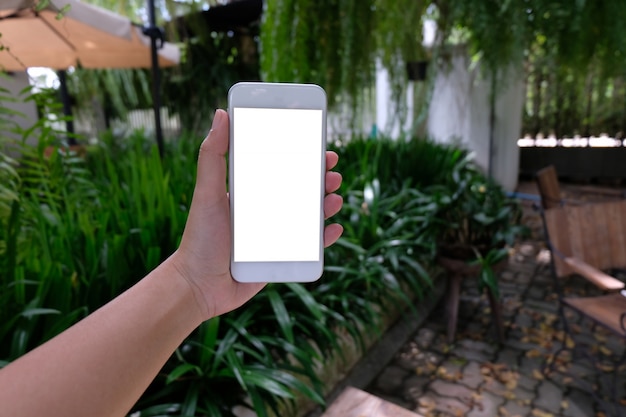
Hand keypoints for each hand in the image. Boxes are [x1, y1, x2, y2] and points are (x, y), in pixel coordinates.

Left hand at [170, 109, 342, 320]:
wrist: (198, 286)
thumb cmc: (199, 238)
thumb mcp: (207, 192)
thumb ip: (213, 155)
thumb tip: (221, 114)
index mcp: (250, 192)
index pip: (282, 168)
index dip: (304, 157)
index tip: (320, 147)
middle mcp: (265, 211)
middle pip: (301, 191)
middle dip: (321, 180)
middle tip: (333, 174)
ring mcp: (275, 235)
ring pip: (309, 217)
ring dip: (327, 205)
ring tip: (335, 199)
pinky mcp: (281, 258)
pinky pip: (309, 247)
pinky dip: (324, 238)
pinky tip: (334, 229)